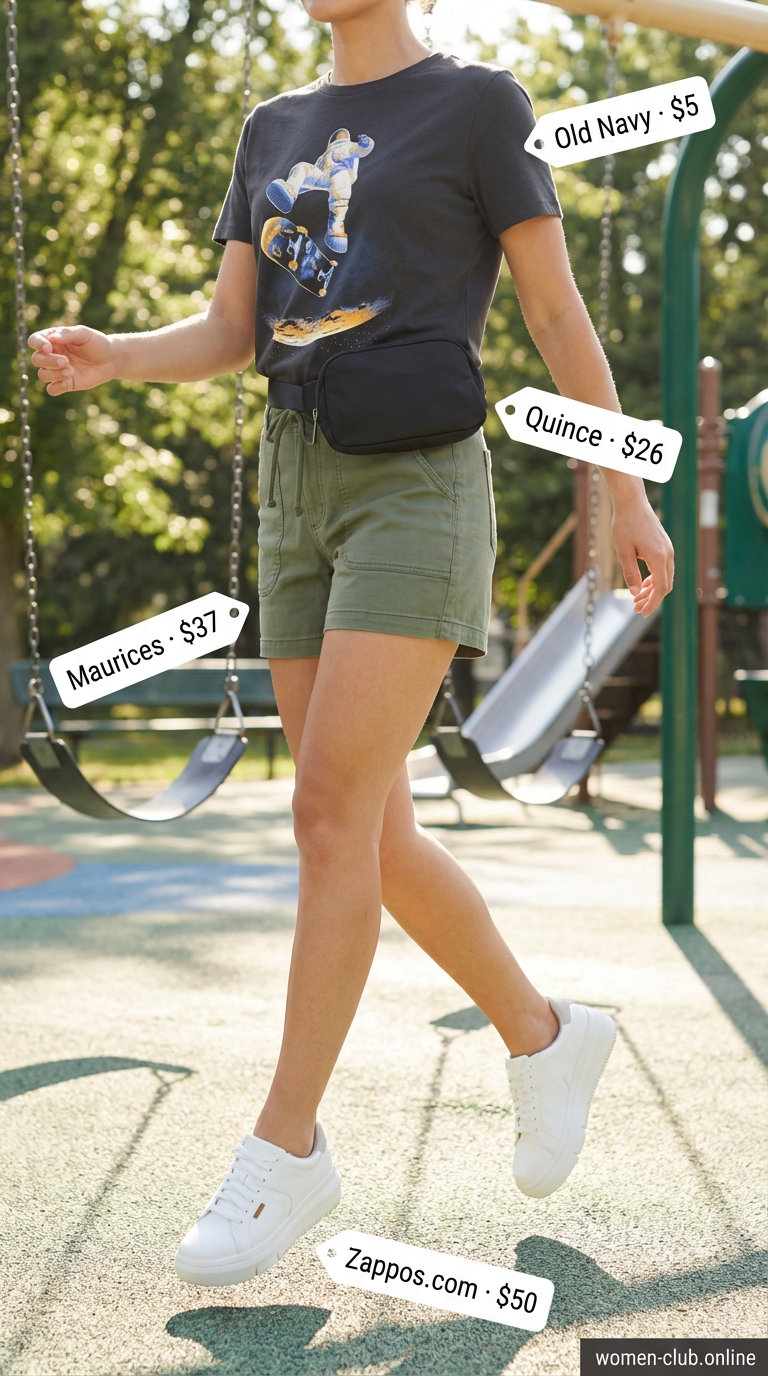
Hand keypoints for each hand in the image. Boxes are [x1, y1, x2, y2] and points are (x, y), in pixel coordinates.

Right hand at [27, 325, 113, 395]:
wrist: (111, 360)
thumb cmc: (96, 343)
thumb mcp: (83, 334)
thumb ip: (67, 334)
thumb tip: (51, 338)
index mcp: (52, 340)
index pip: (34, 341)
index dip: (37, 344)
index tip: (48, 347)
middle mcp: (52, 355)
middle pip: (36, 360)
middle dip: (48, 361)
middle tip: (66, 361)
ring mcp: (57, 370)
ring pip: (42, 375)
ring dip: (54, 374)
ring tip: (71, 370)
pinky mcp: (65, 384)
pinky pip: (52, 389)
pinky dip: (57, 387)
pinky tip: (68, 381)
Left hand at [612, 498, 674, 617]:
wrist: (631, 502)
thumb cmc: (624, 524)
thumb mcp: (623, 552)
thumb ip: (630, 574)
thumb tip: (635, 593)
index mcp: (659, 557)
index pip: (661, 588)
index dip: (652, 603)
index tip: (642, 613)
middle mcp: (668, 554)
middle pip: (666, 585)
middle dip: (652, 599)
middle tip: (636, 609)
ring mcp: (668, 549)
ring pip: (666, 577)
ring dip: (653, 590)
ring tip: (636, 599)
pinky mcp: (664, 546)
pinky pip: (663, 568)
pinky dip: (654, 579)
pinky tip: (642, 584)